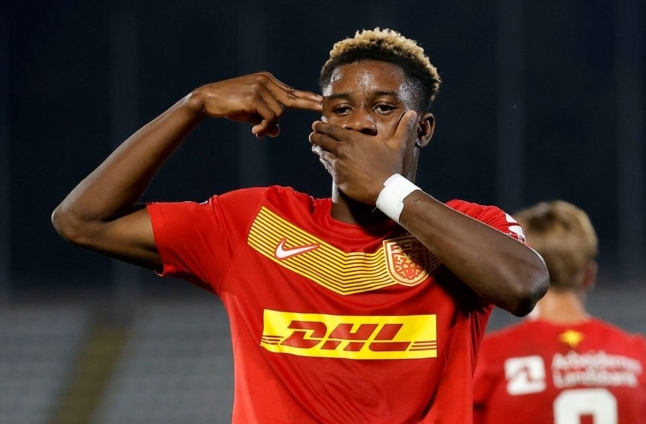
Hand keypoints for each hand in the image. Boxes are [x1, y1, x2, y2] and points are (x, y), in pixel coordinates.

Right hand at [191, 72, 321, 137]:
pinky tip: (255, 132)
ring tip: (257, 131)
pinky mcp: (254, 97)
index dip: (306, 97)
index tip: (321, 101)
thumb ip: (265, 120)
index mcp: (267, 80)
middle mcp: (266, 81)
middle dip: (309, 104)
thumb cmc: (229, 106)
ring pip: (279, 113)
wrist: (207, 100)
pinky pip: (269, 117)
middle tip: (323, 109)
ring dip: (269, 126)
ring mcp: (261, 87)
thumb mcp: (250, 114)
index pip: (291, 91)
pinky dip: (264, 128)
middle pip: (293, 97)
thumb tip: (276, 131)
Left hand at [309, 110, 417, 203]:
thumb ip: (403, 128)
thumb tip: (414, 113)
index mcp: (353, 139)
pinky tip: (325, 162)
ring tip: (316, 148)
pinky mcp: (337, 178)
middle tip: (312, 135)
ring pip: (322, 154)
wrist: (384, 190)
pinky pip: (327, 168)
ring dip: (318, 150)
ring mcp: (338, 165)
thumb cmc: (390, 167)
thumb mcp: (397, 146)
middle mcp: (342, 150)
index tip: (316, 124)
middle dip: (316, 136)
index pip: (331, 129)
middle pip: (322, 140)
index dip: (321, 126)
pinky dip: (325, 163)